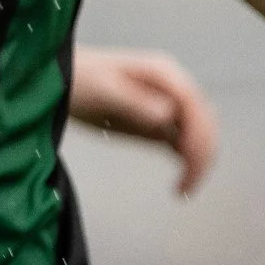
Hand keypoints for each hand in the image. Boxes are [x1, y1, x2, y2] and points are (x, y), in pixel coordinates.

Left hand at [67, 47, 217, 195]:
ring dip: (198, 162)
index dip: (199, 135)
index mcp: (164, 74)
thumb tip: (168, 115)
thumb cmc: (77, 80)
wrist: (61, 80)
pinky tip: (180, 183)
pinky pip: (183, 143)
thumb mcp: (104, 90)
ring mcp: (168, 105)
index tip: (189, 162)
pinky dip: (187, 162)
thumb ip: (135, 102)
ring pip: (198, 136)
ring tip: (182, 190)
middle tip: (186, 186)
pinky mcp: (159, 122)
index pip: (195, 106)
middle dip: (202, 155)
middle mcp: (172, 88)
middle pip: (204, 123)